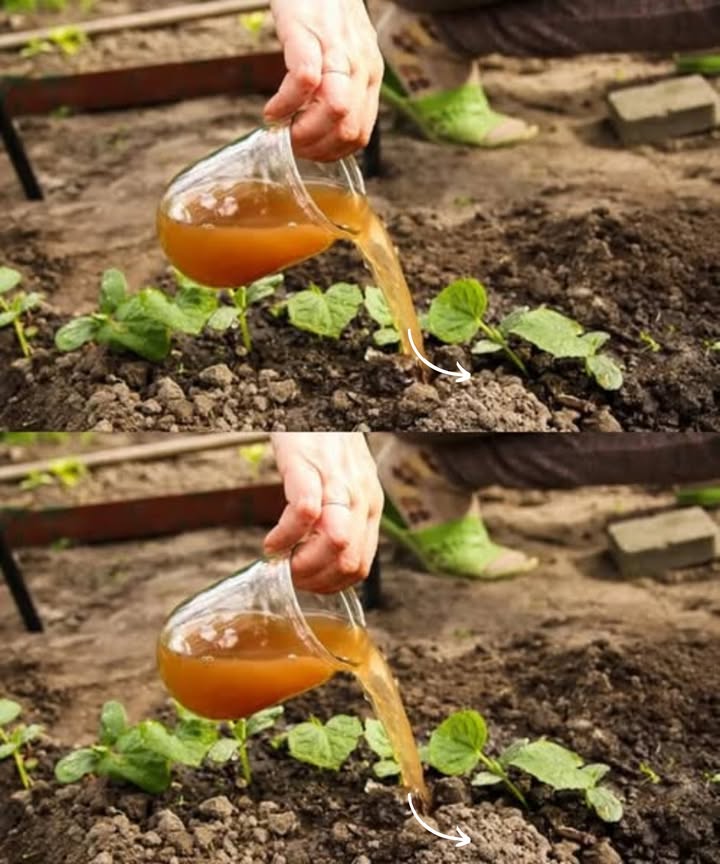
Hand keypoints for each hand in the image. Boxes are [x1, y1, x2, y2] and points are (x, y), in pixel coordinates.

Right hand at [265, 0, 383, 161]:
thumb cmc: (324, 8)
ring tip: (282, 130)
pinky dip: (285, 104)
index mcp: (370, 75)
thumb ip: (341, 87)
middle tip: (290, 145)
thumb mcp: (345, 52)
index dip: (332, 152)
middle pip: (348, 128)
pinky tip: (272, 109)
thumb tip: (324, 126)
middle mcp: (360, 65)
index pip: (360, 133)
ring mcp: (337, 49)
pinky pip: (304, 81)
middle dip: (315, 147)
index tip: (308, 152)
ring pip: (334, 110)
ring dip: (302, 132)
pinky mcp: (308, 34)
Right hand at [265, 433, 383, 592]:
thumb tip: (322, 555)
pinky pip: (305, 512)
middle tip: (289, 576)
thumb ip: (341, 516)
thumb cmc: (325, 442)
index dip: (331, 584)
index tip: (306, 583)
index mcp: (369, 504)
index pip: (361, 563)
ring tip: (280, 561)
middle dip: (315, 579)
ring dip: (301, 564)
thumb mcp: (345, 483)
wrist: (315, 399)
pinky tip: (272, 541)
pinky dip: (284, 536)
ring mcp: (336, 481)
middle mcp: (360, 495)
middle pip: (349, 559)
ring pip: (336, 541)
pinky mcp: (307, 466)